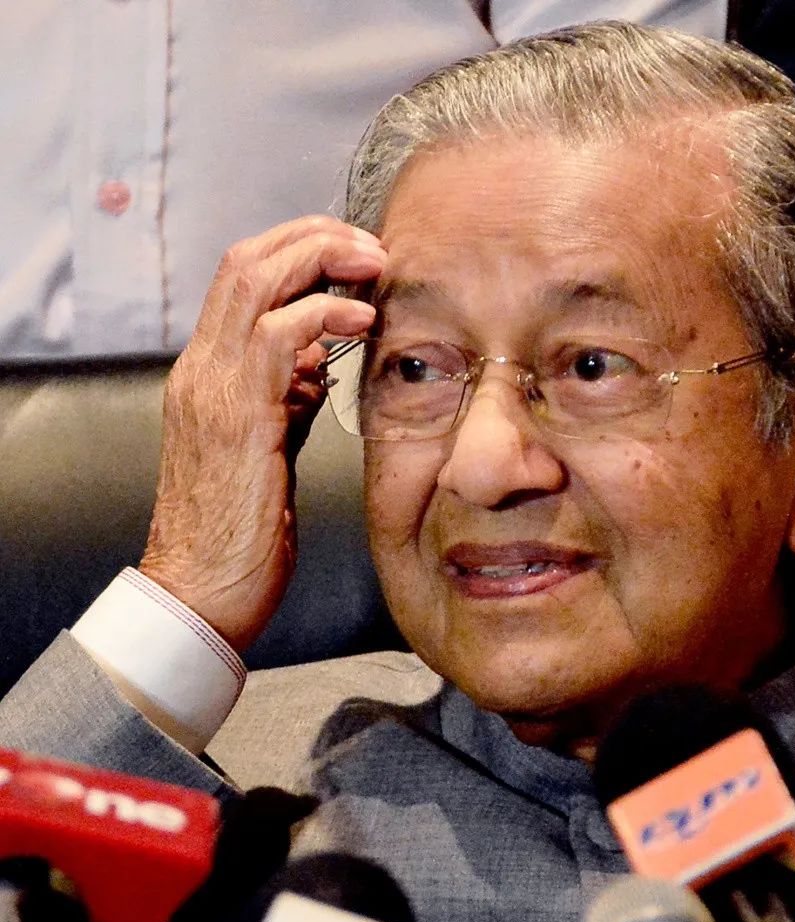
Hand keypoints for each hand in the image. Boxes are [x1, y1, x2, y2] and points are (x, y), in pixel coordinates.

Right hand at [139, 216, 384, 649]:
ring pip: (256, 279)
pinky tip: (363, 321)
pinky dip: (323, 313)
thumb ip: (284, 397)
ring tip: (375, 268)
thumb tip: (315, 359)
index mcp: (208, 374)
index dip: (300, 250)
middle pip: (248, 260)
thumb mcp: (266, 446)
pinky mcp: (237, 417)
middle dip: (316, 237)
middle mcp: (202, 369)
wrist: (200, 592)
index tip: (354, 257)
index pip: (244, 278)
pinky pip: (276, 335)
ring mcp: (212, 388)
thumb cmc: (239, 530)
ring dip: (323, 259)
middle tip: (373, 248)